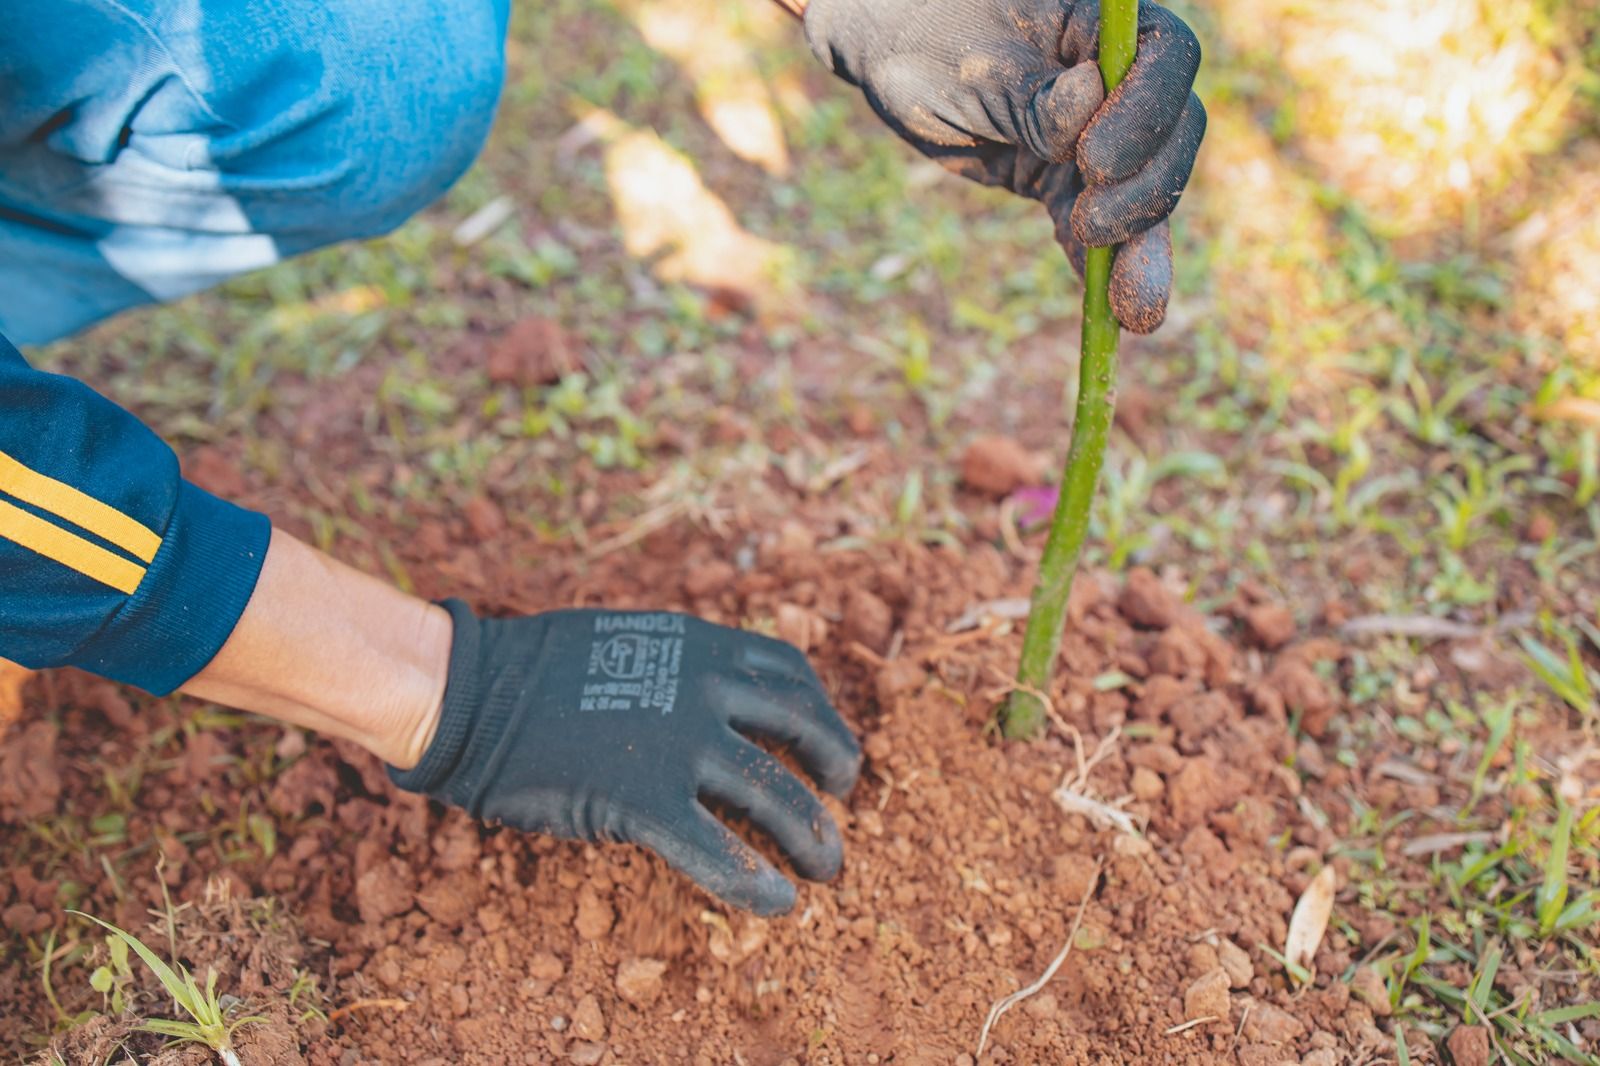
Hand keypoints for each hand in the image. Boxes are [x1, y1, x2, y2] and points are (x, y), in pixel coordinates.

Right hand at [389, 601, 862, 915]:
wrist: (471, 693)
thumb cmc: (533, 672)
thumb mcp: (627, 642)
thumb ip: (677, 667)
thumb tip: (710, 702)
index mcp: (700, 645)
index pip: (790, 672)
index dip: (822, 713)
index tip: (824, 745)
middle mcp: (705, 688)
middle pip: (804, 730)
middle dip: (835, 771)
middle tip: (838, 806)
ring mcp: (679, 743)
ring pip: (774, 794)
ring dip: (809, 836)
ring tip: (825, 867)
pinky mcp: (645, 799)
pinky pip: (719, 849)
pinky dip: (755, 882)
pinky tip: (776, 903)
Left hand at [804, 0, 1204, 332]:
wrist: (890, 54)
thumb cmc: (929, 36)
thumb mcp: (975, 63)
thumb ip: (1032, 92)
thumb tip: (1089, 96)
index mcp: (1100, 27)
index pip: (1164, 58)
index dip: (1147, 113)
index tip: (1094, 160)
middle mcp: (1114, 80)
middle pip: (1169, 134)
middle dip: (1144, 190)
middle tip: (1091, 225)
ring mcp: (1092, 135)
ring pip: (1137, 193)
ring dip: (1138, 250)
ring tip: (1135, 312)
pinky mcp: (1063, 182)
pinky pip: (1091, 228)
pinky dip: (1097, 267)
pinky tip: (1112, 315)